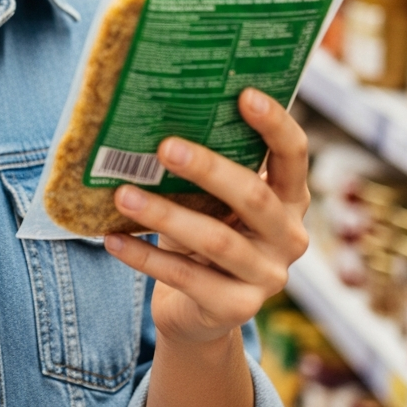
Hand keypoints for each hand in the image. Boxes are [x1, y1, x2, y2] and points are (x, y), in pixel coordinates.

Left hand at [103, 88, 308, 347]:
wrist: (197, 314)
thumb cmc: (204, 235)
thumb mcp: (214, 202)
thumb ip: (208, 171)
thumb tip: (156, 116)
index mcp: (291, 199)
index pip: (294, 154)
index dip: (275, 124)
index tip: (244, 93)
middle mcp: (289, 237)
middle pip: (253, 196)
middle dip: (208, 168)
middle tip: (164, 146)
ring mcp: (268, 277)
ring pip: (216, 240)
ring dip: (164, 214)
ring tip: (122, 195)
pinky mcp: (237, 309)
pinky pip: (185, 277)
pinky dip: (144, 257)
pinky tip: (112, 239)